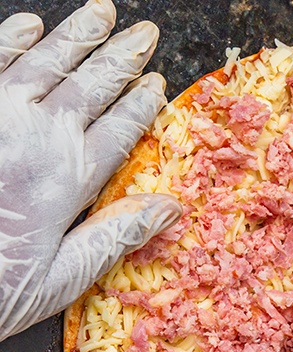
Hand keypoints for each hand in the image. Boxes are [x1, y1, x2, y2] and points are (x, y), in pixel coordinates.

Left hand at [0, 0, 180, 341]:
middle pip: (89, 87)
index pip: (120, 129)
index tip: (158, 83)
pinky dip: (13, 39)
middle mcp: (35, 139)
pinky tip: (33, 24)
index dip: (142, 104)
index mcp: (68, 181)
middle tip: (144, 33)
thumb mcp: (61, 279)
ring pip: (45, 63)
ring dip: (77, 35)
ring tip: (103, 11)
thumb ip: (116, 236)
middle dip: (121, 57)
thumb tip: (171, 208)